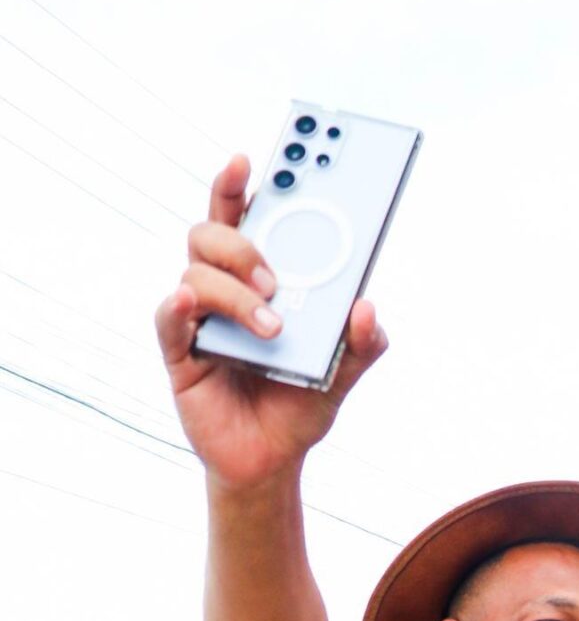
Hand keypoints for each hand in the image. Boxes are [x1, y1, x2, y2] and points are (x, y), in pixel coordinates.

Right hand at [155, 156, 386, 491]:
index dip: (239, 184)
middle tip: (277, 277)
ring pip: (196, 272)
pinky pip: (169, 319)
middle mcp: (223, 289)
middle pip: (211, 233)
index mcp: (260, 279)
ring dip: (235, 293)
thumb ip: (364, 343)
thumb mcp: (344, 373)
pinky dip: (178, 307)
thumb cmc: (300, 404)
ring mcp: (199, 319)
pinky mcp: (180, 353)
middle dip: (243, 243)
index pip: (245, 218)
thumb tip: (368, 309)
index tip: (250, 159)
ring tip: (271, 325)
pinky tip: (190, 304)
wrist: (271, 461)